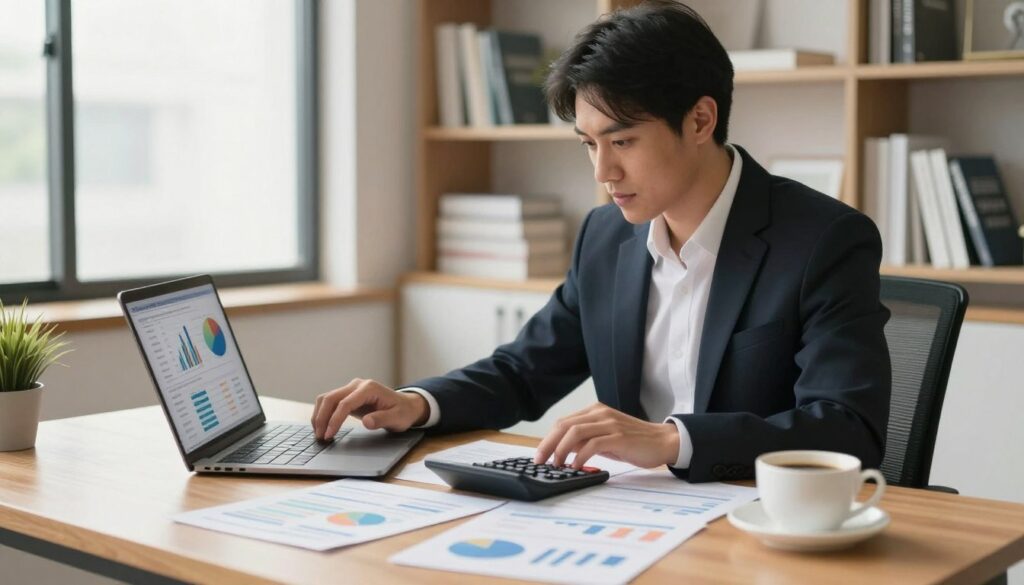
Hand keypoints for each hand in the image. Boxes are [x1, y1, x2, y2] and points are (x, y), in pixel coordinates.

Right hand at [311, 379, 428, 439]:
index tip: (329, 435)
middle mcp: (357, 385)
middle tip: (320, 437)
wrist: (406, 406)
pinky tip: (322, 427)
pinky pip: (330, 402)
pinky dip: (323, 413)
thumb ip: (382, 419)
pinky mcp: (348, 396)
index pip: (345, 403)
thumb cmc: (402, 412)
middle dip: (322, 418)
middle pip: (331, 398)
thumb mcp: (397, 418)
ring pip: (326, 398)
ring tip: (319, 433)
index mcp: (369, 388)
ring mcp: (351, 389)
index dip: (335, 420)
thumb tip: (367, 422)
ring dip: (319, 415)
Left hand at [533, 403, 679, 468]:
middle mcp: (600, 414)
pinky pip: (592, 444)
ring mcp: (610, 424)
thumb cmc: (634, 442)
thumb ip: (585, 440)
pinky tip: (576, 466)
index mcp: (595, 412)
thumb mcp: (605, 438)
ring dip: (561, 450)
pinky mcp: (619, 437)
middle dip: (548, 445)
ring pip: (575, 433)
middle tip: (540, 462)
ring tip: (557, 465)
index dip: (548, 439)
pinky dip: (580, 456)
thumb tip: (561, 450)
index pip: (563, 423)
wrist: (663, 441)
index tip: (540, 455)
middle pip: (564, 426)